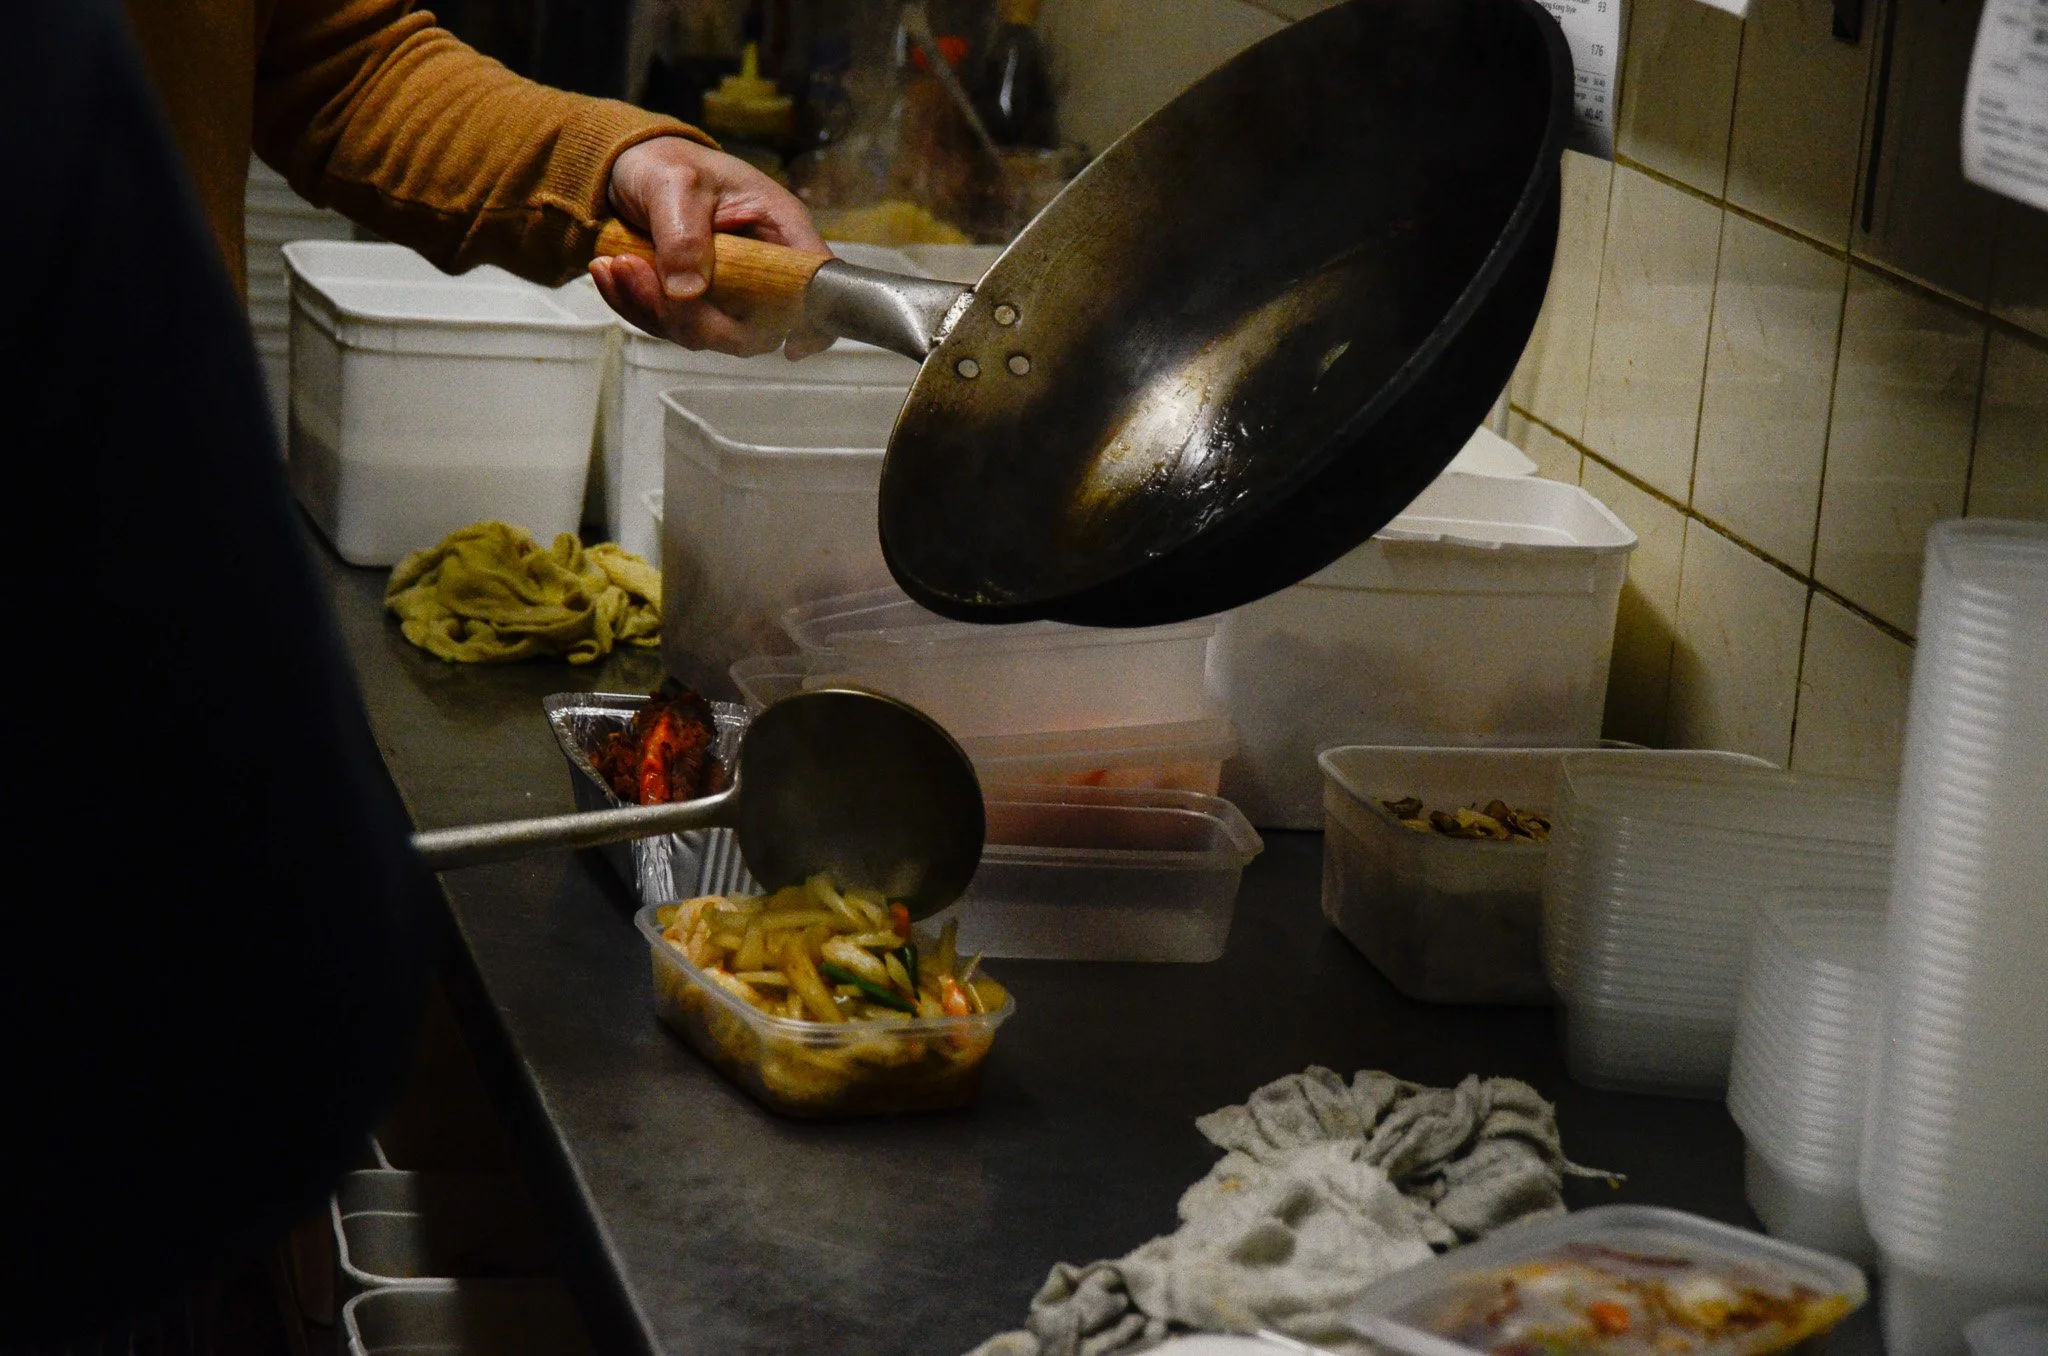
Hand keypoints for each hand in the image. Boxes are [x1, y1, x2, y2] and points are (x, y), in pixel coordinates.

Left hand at [592, 137, 831, 358]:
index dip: (814, 323)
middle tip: (639, 273)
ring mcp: (729, 294)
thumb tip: (688, 290)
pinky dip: (635, 308)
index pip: (816, 285)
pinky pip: (671, 328)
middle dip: (693, 318)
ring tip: (615, 263)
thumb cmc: (667, 163)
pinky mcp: (695, 305)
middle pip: (754, 329)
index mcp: (778, 230)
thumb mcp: (674, 183)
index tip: (794, 346)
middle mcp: (762, 270)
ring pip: (706, 335)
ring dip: (653, 309)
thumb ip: (682, 233)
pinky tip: (610, 272)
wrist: (627, 168)